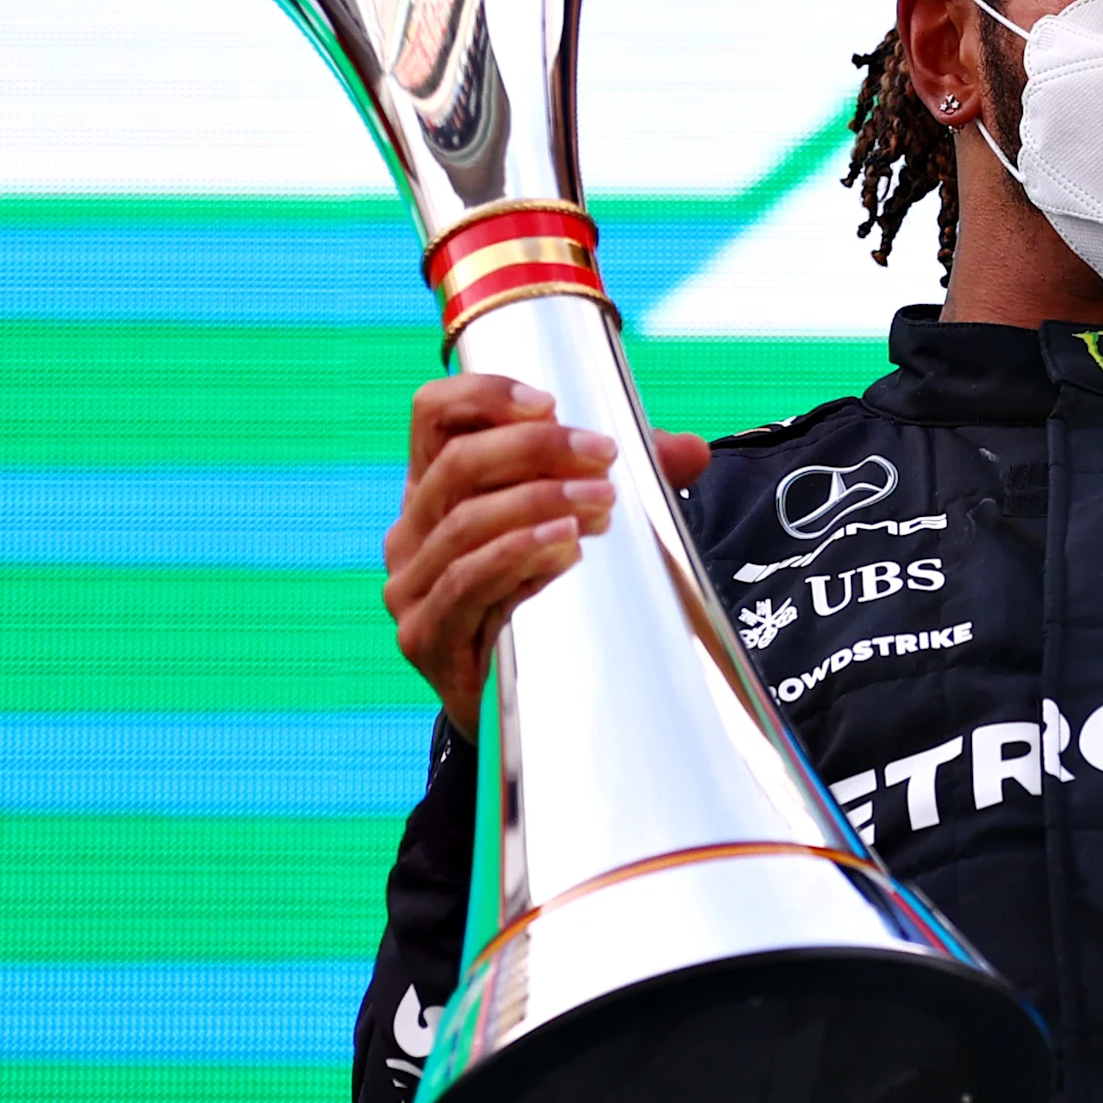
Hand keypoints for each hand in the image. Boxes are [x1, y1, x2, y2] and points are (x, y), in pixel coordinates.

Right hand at [384, 375, 712, 735]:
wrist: (525, 707)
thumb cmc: (546, 598)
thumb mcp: (577, 526)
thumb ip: (622, 485)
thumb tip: (693, 452)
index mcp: (434, 487)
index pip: (433, 414)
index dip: (484, 395)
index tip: (551, 403)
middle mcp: (411, 530)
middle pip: (456, 463)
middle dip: (538, 451)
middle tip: (605, 457)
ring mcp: (409, 586)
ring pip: (464, 523)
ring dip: (539, 502)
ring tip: (602, 503)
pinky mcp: (423, 636)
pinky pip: (466, 583)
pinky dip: (518, 555)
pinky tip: (565, 544)